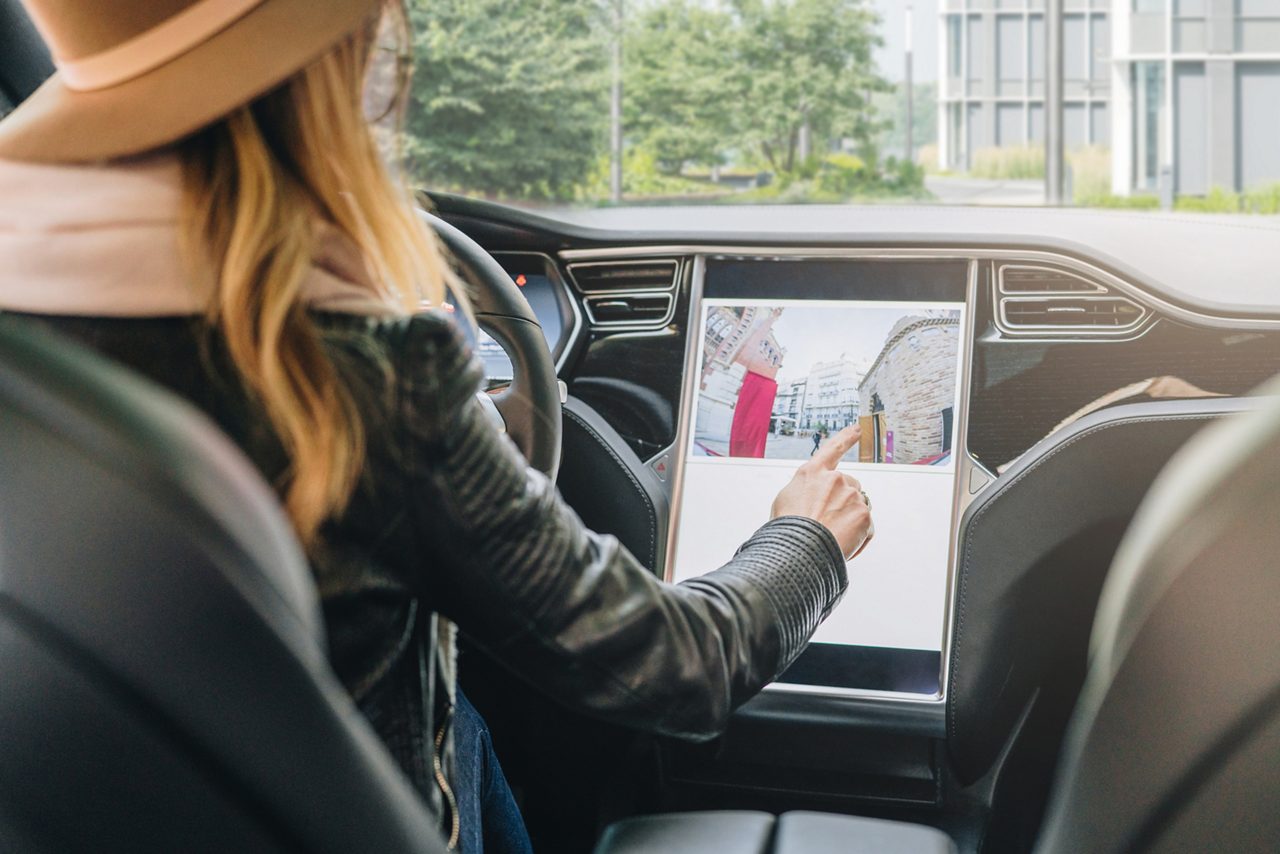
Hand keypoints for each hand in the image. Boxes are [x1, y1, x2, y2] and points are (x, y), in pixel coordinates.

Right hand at [770, 424, 872, 559]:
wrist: (800, 549)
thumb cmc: (787, 529)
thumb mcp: (784, 500)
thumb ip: (804, 489)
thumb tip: (815, 494)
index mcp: (812, 473)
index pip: (832, 449)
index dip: (845, 438)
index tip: (857, 428)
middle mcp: (835, 479)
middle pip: (850, 486)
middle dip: (844, 502)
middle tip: (829, 524)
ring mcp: (851, 495)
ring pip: (858, 507)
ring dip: (850, 522)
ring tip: (832, 538)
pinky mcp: (864, 514)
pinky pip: (866, 528)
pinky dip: (858, 539)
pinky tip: (843, 546)